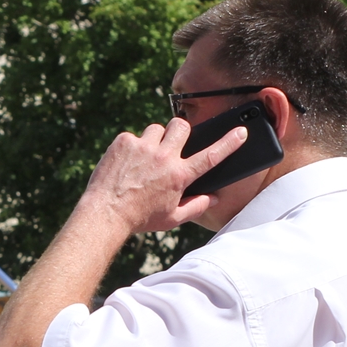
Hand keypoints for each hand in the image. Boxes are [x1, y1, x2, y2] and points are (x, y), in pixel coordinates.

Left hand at [72, 117, 248, 236]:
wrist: (105, 214)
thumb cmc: (140, 218)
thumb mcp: (171, 219)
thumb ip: (196, 207)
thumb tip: (213, 198)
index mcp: (179, 176)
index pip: (211, 155)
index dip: (229, 143)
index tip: (240, 132)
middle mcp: (164, 157)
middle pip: (182, 126)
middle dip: (181, 131)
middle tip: (173, 144)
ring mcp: (143, 147)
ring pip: (157, 128)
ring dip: (155, 139)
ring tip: (145, 158)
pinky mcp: (124, 142)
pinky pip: (134, 136)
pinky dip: (132, 147)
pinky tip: (125, 164)